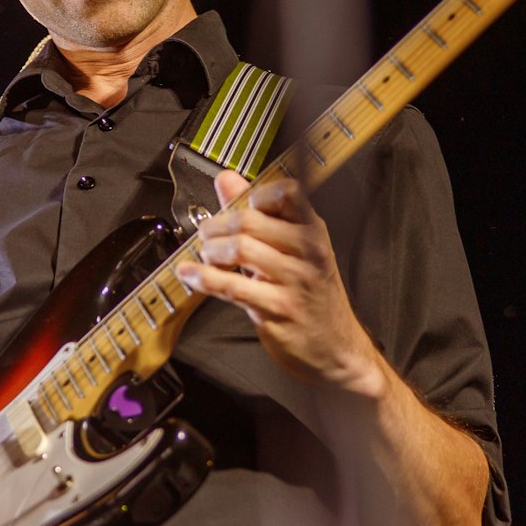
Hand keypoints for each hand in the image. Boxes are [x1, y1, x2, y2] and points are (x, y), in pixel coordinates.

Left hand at [176, 172, 388, 397]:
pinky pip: (233, 287)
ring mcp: (296, 280)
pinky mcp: (279, 309)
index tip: (238, 207)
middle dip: (217, 226)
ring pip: (240, 250)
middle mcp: (309, 250)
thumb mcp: (290, 249)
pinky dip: (204, 278)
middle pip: (251, 221)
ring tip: (205, 256)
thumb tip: (226, 179)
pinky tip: (190, 274)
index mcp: (313, 229)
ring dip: (211, 252)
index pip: (287, 192)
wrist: (334, 347)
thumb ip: (256, 213)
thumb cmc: (309, 294)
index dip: (255, 194)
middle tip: (206, 235)